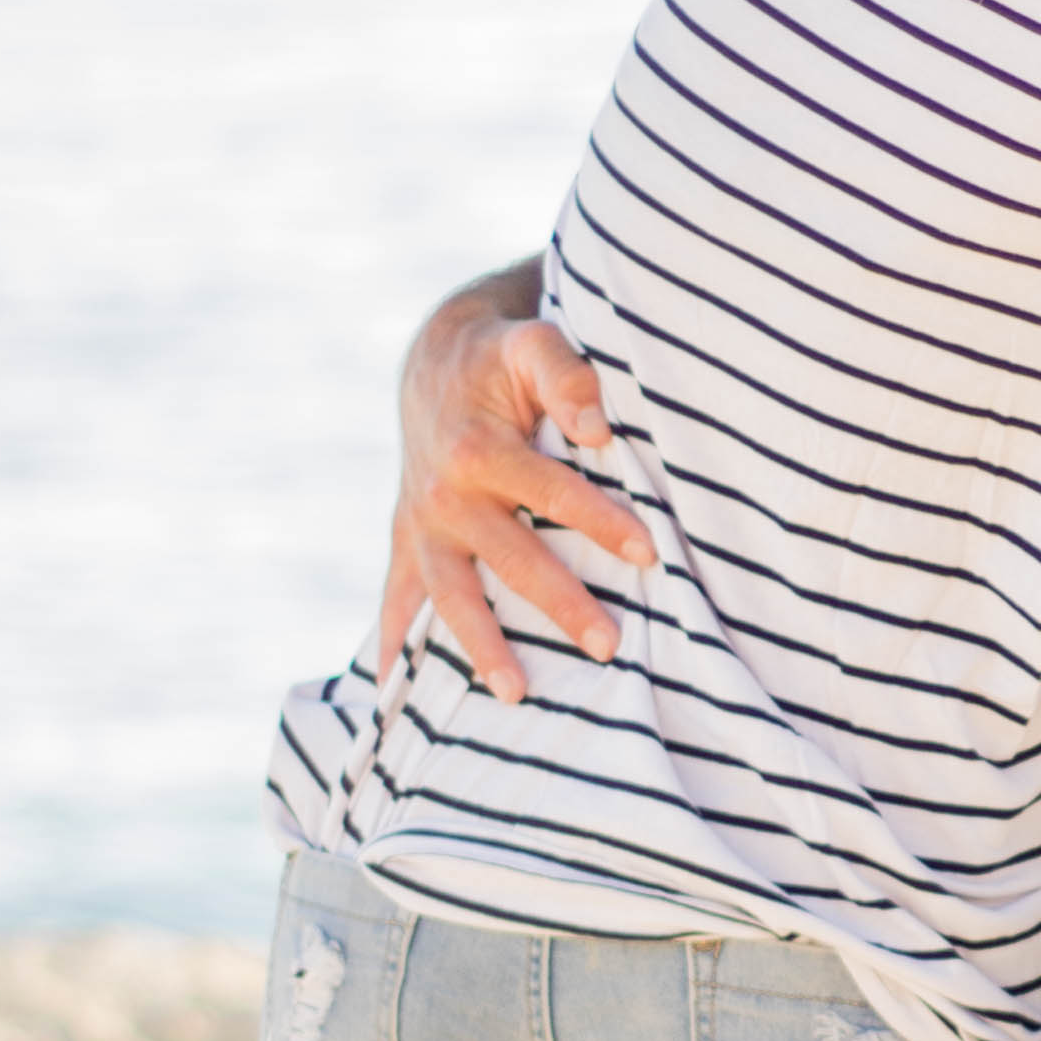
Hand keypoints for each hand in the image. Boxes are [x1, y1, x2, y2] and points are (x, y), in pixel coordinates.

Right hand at [374, 291, 655, 696]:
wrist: (436, 360)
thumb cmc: (502, 357)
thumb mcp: (533, 344)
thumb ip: (567, 376)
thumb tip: (598, 430)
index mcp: (480, 448)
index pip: (552, 492)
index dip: (600, 521)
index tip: (648, 554)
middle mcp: (444, 494)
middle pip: (509, 558)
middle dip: (560, 603)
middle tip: (610, 645)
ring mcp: (420, 524)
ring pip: (450, 595)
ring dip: (481, 646)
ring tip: (516, 695)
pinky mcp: (405, 542)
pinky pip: (397, 601)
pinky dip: (393, 649)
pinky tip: (397, 696)